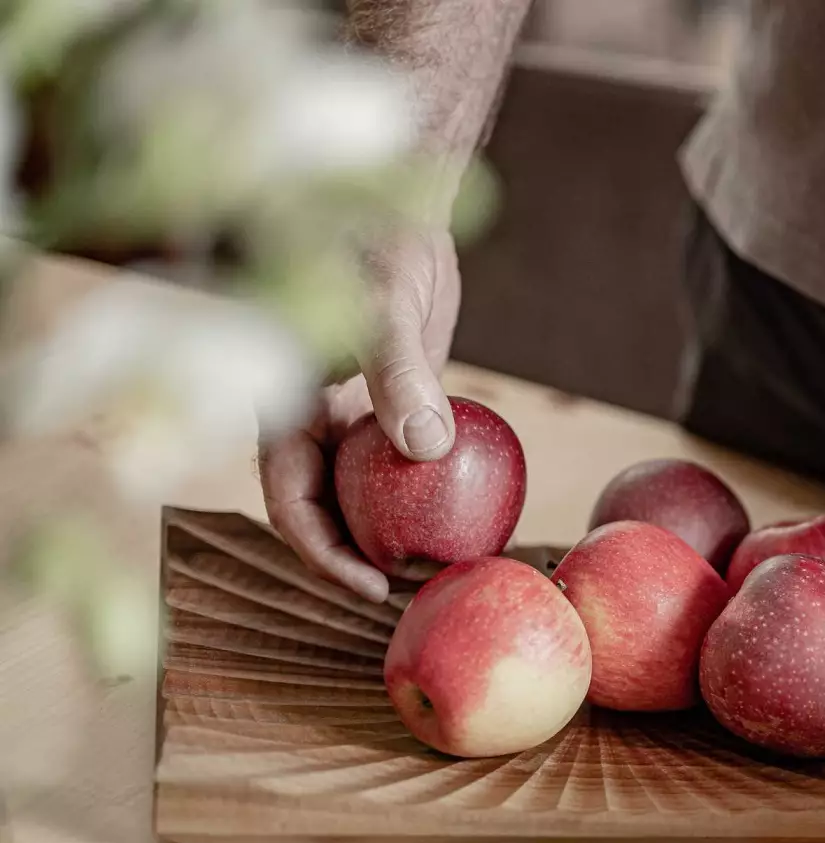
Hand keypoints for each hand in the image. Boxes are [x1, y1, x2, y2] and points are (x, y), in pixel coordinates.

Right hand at [261, 229, 461, 601]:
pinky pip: (403, 461)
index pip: (288, 498)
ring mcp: (348, 413)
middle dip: (362, 556)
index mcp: (281, 402)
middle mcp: (309, 416)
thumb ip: (398, 373)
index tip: (372, 587)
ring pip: (363, 491)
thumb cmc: (370, 239)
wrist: (395, 201)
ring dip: (396, 531)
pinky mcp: (389, 402)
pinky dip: (428, 491)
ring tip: (449, 566)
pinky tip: (473, 517)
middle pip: (325, 508)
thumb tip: (424, 449)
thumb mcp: (383, 305)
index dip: (323, 551)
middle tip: (422, 591)